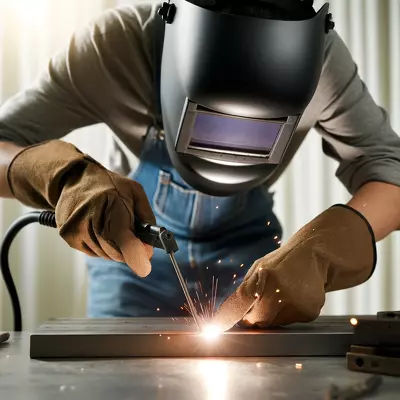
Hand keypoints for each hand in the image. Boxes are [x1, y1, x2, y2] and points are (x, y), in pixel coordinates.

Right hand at [7, 140, 155, 276]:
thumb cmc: (108, 184)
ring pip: (105, 255)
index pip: (122, 236)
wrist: (73, 178)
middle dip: (130, 251)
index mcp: (110, 202)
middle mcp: (90, 217)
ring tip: (114, 227)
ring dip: (116, 248)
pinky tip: (101, 230)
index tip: (145, 266)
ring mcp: (76, 228)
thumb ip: (146, 216)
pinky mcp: (68, 236)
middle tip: (137, 242)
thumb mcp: (135, 192)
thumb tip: (150, 244)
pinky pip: (94, 253)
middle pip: (115, 251)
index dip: (135, 254)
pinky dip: (103, 246)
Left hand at [212, 205, 376, 330]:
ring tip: (283, 294)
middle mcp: (280, 289)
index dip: (227, 317)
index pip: (240, 301)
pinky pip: (291, 323)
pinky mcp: (310, 312)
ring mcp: (297, 301)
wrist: (314, 255)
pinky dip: (289, 314)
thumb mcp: (259, 268)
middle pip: (258, 320)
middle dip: (254, 318)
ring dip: (273, 315)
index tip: (217, 328)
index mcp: (263, 275)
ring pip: (275, 324)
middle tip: (259, 306)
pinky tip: (296, 298)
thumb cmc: (281, 263)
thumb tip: (227, 313)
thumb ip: (245, 289)